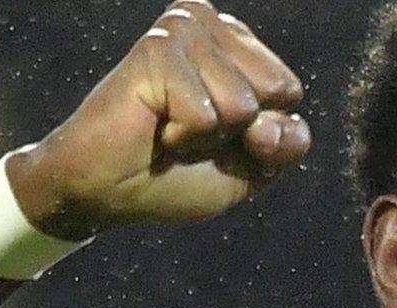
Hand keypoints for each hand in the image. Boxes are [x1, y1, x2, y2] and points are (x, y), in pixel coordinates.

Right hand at [11, 0, 309, 239]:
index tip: (216, 139)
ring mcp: (183, 30)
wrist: (106, 193)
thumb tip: (268, 125)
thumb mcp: (252, 167)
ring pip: (242, 104)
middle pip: (277, 90)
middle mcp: (211, 24)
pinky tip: (154, 124)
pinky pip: (206, 114)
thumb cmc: (174, 174)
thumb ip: (287, 143)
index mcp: (237, 43)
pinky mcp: (157, 47)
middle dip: (240, 132)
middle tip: (189, 132)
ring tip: (168, 127)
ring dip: (207, 137)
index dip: (262, 135)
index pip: (290, 92)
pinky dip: (184, 138)